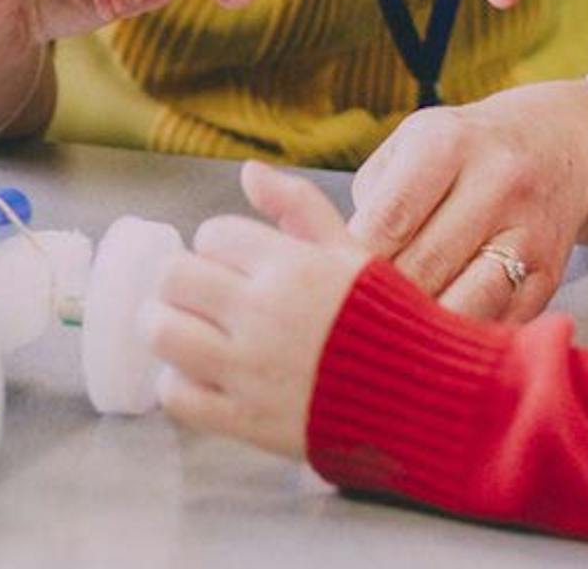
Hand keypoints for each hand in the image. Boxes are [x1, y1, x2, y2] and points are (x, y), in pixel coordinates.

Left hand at [148, 162, 371, 460]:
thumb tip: (249, 170)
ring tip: (185, 329)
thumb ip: (299, 207)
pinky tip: (199, 375)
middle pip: (173, 277)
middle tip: (194, 293)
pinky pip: (177, 395)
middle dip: (178, 280)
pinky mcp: (246, 419)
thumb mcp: (352, 253)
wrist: (425, 400)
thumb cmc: (391, 321)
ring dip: (165, 326)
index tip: (231, 263)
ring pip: (162, 332)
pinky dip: (178, 383)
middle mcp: (264, 314)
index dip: (217, 245)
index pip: (212, 235)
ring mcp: (251, 370)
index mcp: (291, 267)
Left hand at [348, 82, 587, 322]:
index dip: (349, 262)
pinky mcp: (550, 275)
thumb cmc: (458, 154)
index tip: (324, 285)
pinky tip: (435, 339)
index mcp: (447, 144)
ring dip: (423, 326)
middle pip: (425, 267)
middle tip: (348, 318)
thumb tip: (328, 262)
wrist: (558, 146)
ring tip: (392, 334)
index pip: (388, 221)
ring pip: (468, 302)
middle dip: (380, 298)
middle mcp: (497, 184)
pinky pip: (499, 322)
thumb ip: (368, 201)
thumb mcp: (406, 149)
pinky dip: (462, 336)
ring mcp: (530, 232)